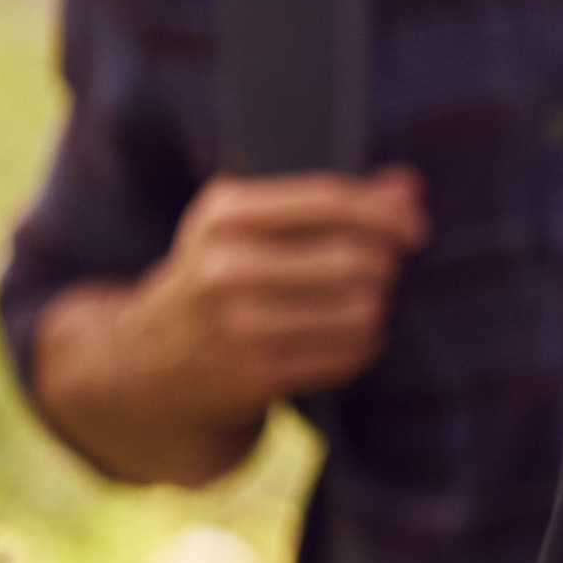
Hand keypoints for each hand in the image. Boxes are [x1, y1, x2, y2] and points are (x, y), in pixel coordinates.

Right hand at [141, 168, 426, 410]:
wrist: (146, 362)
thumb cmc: (217, 278)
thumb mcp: (248, 225)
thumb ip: (331, 199)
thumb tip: (409, 187)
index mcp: (224, 215)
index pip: (330, 200)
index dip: (387, 212)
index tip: (416, 227)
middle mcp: (224, 266)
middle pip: (358, 257)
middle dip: (385, 264)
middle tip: (379, 271)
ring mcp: (238, 325)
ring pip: (362, 309)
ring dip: (374, 306)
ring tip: (356, 303)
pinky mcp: (256, 375)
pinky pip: (349, 354)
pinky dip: (359, 344)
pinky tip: (339, 337)